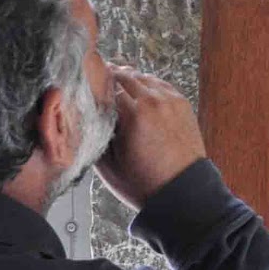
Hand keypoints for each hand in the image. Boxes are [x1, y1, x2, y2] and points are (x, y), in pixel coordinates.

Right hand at [95, 65, 205, 210]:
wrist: (182, 193)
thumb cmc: (146, 184)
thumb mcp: (109, 166)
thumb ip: (95, 136)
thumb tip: (86, 117)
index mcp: (133, 115)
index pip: (106, 85)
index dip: (94, 83)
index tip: (86, 84)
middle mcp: (153, 102)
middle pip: (124, 76)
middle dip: (110, 77)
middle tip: (99, 78)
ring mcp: (170, 101)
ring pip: (143, 77)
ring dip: (130, 79)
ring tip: (119, 83)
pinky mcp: (182, 104)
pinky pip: (161, 84)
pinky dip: (148, 85)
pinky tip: (141, 91)